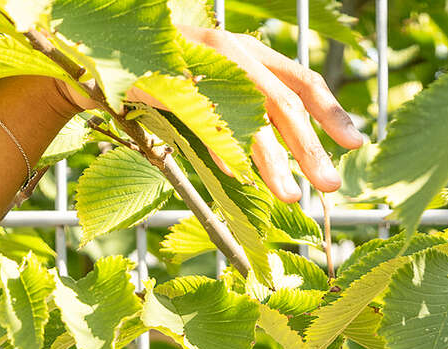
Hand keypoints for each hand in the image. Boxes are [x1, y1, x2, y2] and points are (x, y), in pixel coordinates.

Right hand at [53, 26, 362, 202]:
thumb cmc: (157, 83)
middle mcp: (228, 53)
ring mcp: (198, 65)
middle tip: (334, 186)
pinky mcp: (168, 82)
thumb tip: (287, 162)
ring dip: (274, 159)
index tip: (356, 144)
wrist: (91, 57)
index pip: (299, 80)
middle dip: (311, 148)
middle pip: (283, 102)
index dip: (331, 112)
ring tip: (291, 196)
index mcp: (245, 54)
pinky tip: (238, 173)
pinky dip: (223, 144)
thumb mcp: (212, 95)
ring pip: (249, 112)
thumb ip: (246, 116)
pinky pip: (203, 117)